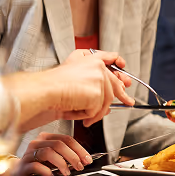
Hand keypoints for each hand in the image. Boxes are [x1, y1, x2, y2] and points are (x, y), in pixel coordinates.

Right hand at [5, 50, 134, 130]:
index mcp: (89, 58)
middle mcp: (96, 65)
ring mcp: (99, 78)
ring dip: (96, 112)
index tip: (123, 67)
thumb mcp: (73, 80)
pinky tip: (78, 115)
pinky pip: (98, 110)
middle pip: (114, 82)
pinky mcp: (98, 92)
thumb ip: (91, 85)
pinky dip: (88, 116)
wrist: (45, 90)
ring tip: (86, 119)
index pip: (109, 57)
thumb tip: (108, 103)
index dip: (117, 62)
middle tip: (129, 102)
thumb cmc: (51, 86)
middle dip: (122, 94)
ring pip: (107, 100)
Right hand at [12, 133, 92, 175]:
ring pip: (48, 152)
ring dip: (61, 163)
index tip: (87, 160)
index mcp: (46, 137)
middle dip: (73, 156)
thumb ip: (66, 156)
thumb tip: (84, 160)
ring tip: (67, 172)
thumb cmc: (38, 165)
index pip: (66, 139)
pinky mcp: (23, 166)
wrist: (16, 174)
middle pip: (59, 144)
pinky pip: (36, 166)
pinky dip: (46, 171)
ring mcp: (29, 153)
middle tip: (80, 167)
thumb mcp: (53, 158)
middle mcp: (37, 143)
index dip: (79, 149)